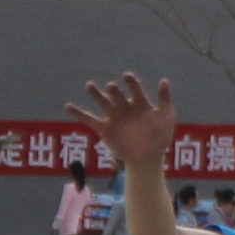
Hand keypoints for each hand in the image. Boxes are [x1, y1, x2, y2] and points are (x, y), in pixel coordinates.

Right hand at [68, 68, 182, 165]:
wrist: (148, 158)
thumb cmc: (160, 137)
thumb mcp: (166, 117)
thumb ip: (164, 99)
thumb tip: (164, 80)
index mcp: (139, 102)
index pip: (134, 89)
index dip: (131, 82)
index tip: (127, 76)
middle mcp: (125, 107)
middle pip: (117, 95)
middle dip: (114, 91)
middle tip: (112, 87)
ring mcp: (113, 117)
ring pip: (102, 103)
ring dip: (96, 94)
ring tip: (90, 85)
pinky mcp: (104, 129)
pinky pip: (89, 119)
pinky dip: (78, 113)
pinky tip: (68, 106)